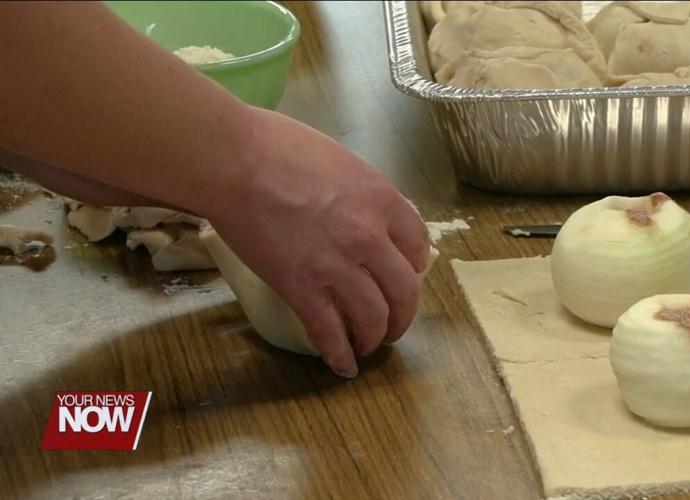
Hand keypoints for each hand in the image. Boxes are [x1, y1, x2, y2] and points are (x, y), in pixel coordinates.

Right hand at [206, 108, 428, 377]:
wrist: (234, 161)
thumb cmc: (279, 148)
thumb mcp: (342, 162)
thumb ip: (363, 195)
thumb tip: (366, 217)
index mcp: (383, 200)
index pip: (418, 247)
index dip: (414, 269)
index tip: (406, 278)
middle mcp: (370, 237)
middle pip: (404, 291)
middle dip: (403, 316)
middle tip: (395, 326)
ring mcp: (338, 265)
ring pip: (374, 317)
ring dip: (375, 338)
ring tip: (369, 346)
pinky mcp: (302, 288)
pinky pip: (330, 331)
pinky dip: (340, 354)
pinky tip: (343, 366)